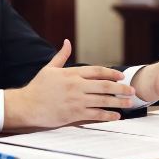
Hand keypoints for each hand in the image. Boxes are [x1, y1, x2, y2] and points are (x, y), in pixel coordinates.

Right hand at [3, 40, 135, 128]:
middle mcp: (76, 85)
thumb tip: (67, 42)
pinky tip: (116, 116)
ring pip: (103, 100)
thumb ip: (61, 56)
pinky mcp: (74, 113)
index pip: (96, 71)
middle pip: (104, 85)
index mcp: (70, 73)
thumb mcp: (48, 68)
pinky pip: (96, 114)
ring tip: (129, 103)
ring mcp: (76, 100)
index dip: (110, 73)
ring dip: (118, 102)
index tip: (121, 76)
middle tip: (131, 90)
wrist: (27, 105)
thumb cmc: (37, 87)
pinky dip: (108, 115)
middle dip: (121, 88)